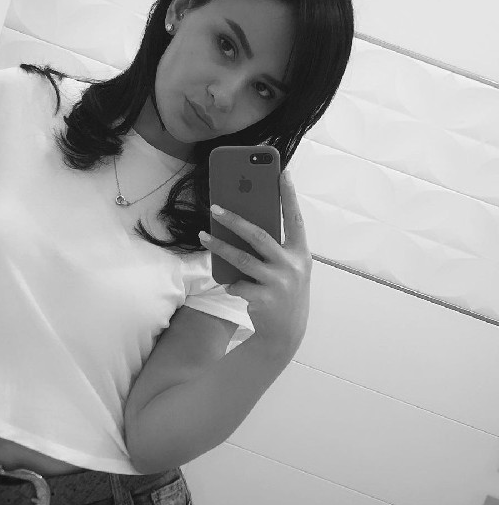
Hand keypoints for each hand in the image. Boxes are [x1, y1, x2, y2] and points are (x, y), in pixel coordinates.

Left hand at [199, 169, 311, 357]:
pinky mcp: (264, 299)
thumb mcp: (288, 269)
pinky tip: (229, 284)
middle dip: (235, 219)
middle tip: (214, 207)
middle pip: (259, 235)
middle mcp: (293, 266)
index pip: (295, 218)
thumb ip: (274, 249)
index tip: (281, 171)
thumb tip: (244, 223)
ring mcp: (279, 283)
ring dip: (219, 246)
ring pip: (242, 258)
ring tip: (203, 236)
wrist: (286, 333)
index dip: (289, 195)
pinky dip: (230, 282)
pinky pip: (237, 283)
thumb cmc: (284, 293)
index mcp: (300, 253)